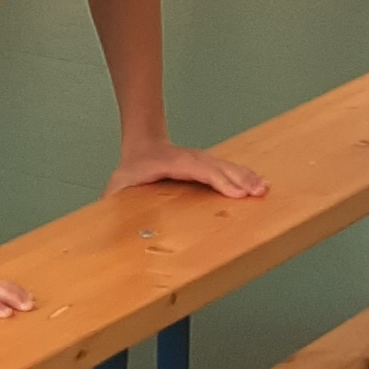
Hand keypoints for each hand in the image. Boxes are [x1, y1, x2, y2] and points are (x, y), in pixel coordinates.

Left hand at [106, 140, 267, 200]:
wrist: (142, 146)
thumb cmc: (132, 169)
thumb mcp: (117, 186)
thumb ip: (112, 202)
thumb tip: (105, 222)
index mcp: (170, 164)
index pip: (197, 170)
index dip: (217, 179)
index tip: (234, 191)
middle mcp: (190, 159)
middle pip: (217, 168)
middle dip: (238, 179)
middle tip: (257, 193)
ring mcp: (201, 160)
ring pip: (226, 167)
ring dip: (246, 177)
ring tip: (263, 189)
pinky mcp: (208, 165)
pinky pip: (228, 170)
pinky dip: (244, 176)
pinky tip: (258, 184)